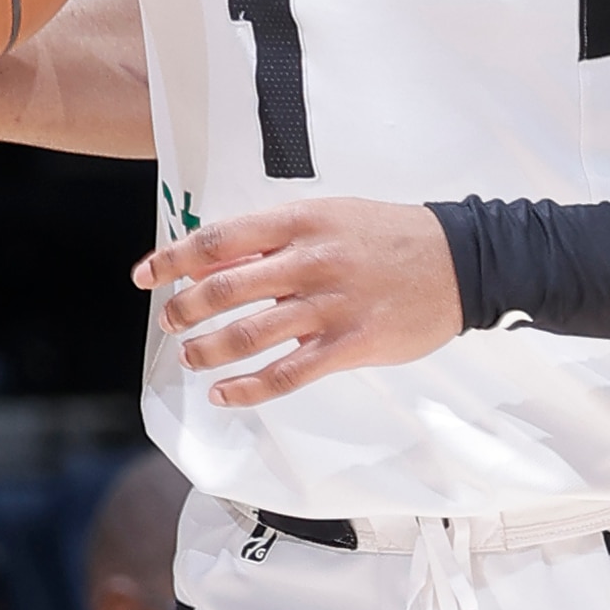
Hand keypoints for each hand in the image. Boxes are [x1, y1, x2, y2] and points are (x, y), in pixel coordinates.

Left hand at [134, 199, 462, 403]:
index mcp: (301, 221)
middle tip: (171, 321)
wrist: (462, 260)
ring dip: (208, 350)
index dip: (174, 258)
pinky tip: (225, 394)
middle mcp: (310, 261)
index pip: (220, 240)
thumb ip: (280, 237)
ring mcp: (330, 306)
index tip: (147, 274)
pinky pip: (287, 373)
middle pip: (225, 288)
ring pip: (249, 334)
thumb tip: (222, 262)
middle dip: (185, 308)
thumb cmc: (393, 235)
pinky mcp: (351, 345)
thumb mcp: (332, 216)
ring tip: (191, 358)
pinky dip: (248, 388)